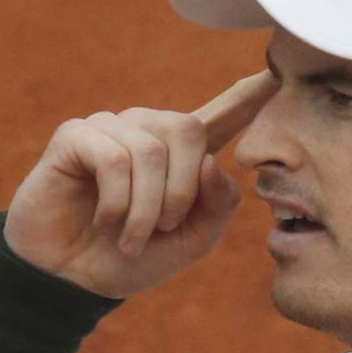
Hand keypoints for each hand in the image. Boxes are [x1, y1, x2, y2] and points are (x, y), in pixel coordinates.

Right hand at [3, 70, 278, 298]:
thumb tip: (212, 162)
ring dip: (145, 207)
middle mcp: (149, 131)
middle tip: (161, 229)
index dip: (251, 94)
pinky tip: (104, 221)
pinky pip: (113, 156)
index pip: (224, 113)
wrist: (71, 281)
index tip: (280, 71)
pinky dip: (116, 201)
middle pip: (189, 129)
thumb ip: (217, 206)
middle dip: (181, 192)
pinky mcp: (76, 135)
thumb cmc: (129, 258)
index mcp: (182, 154)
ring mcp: (111, 128)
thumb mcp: (190, 241)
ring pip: (150, 150)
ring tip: (130, 236)